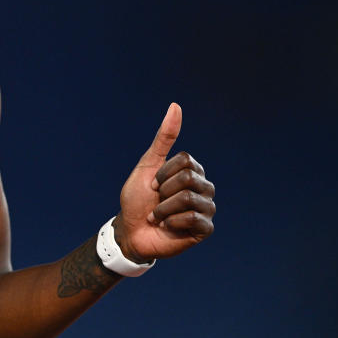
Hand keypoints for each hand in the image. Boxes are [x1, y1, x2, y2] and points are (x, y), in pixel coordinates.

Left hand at [112, 103, 215, 262]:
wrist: (130, 231)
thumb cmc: (138, 198)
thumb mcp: (147, 164)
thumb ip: (163, 138)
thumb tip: (175, 106)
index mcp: (192, 171)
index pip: (185, 161)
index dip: (162, 173)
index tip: (153, 184)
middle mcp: (203, 187)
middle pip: (188, 178)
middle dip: (163, 190)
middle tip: (156, 200)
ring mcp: (206, 208)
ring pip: (189, 198)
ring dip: (164, 208)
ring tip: (159, 215)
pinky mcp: (205, 229)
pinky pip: (193, 218)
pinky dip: (172, 222)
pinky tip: (167, 227)